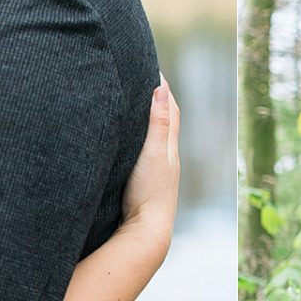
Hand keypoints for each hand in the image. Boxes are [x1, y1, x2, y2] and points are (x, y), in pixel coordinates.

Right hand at [121, 78, 180, 251]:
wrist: (146, 232)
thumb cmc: (149, 192)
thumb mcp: (153, 153)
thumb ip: (157, 123)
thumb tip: (161, 88)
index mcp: (170, 147)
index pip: (170, 109)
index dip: (162, 88)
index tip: (151, 68)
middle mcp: (167, 158)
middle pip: (165, 122)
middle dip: (157, 100)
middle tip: (143, 81)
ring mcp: (157, 172)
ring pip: (156, 139)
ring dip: (149, 121)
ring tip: (136, 106)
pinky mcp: (146, 184)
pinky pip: (146, 154)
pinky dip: (142, 141)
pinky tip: (131, 145)